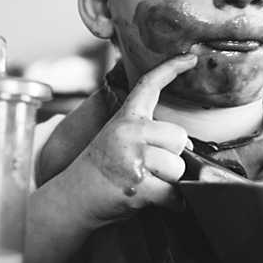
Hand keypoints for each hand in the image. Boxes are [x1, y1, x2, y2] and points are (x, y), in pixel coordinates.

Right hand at [62, 53, 196, 227]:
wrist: (72, 199)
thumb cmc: (100, 173)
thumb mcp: (116, 140)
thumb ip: (145, 134)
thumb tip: (186, 145)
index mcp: (124, 119)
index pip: (149, 86)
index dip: (172, 68)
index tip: (191, 58)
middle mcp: (128, 133)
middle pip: (179, 137)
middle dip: (172, 157)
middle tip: (149, 169)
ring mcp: (132, 158)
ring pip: (178, 168)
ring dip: (169, 183)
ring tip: (146, 185)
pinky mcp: (138, 185)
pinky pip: (172, 194)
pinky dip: (170, 204)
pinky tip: (152, 201)